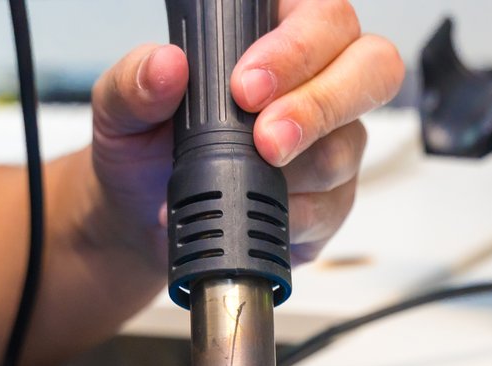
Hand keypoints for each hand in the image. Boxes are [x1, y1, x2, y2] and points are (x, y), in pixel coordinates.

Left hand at [85, 0, 403, 266]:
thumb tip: (165, 67)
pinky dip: (291, 219)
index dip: (296, 50)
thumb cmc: (143, 146)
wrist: (142, 218)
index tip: (245, 87)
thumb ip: (135, 81)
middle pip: (372, 71)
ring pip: (347, 148)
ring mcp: (332, 143)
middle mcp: (318, 81)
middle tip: (267, 140)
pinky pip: (333, 209)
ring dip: (297, 172)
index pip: (321, 20)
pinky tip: (255, 216)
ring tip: (239, 184)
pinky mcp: (329, 202)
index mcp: (275, 34)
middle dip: (320, 106)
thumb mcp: (120, 108)